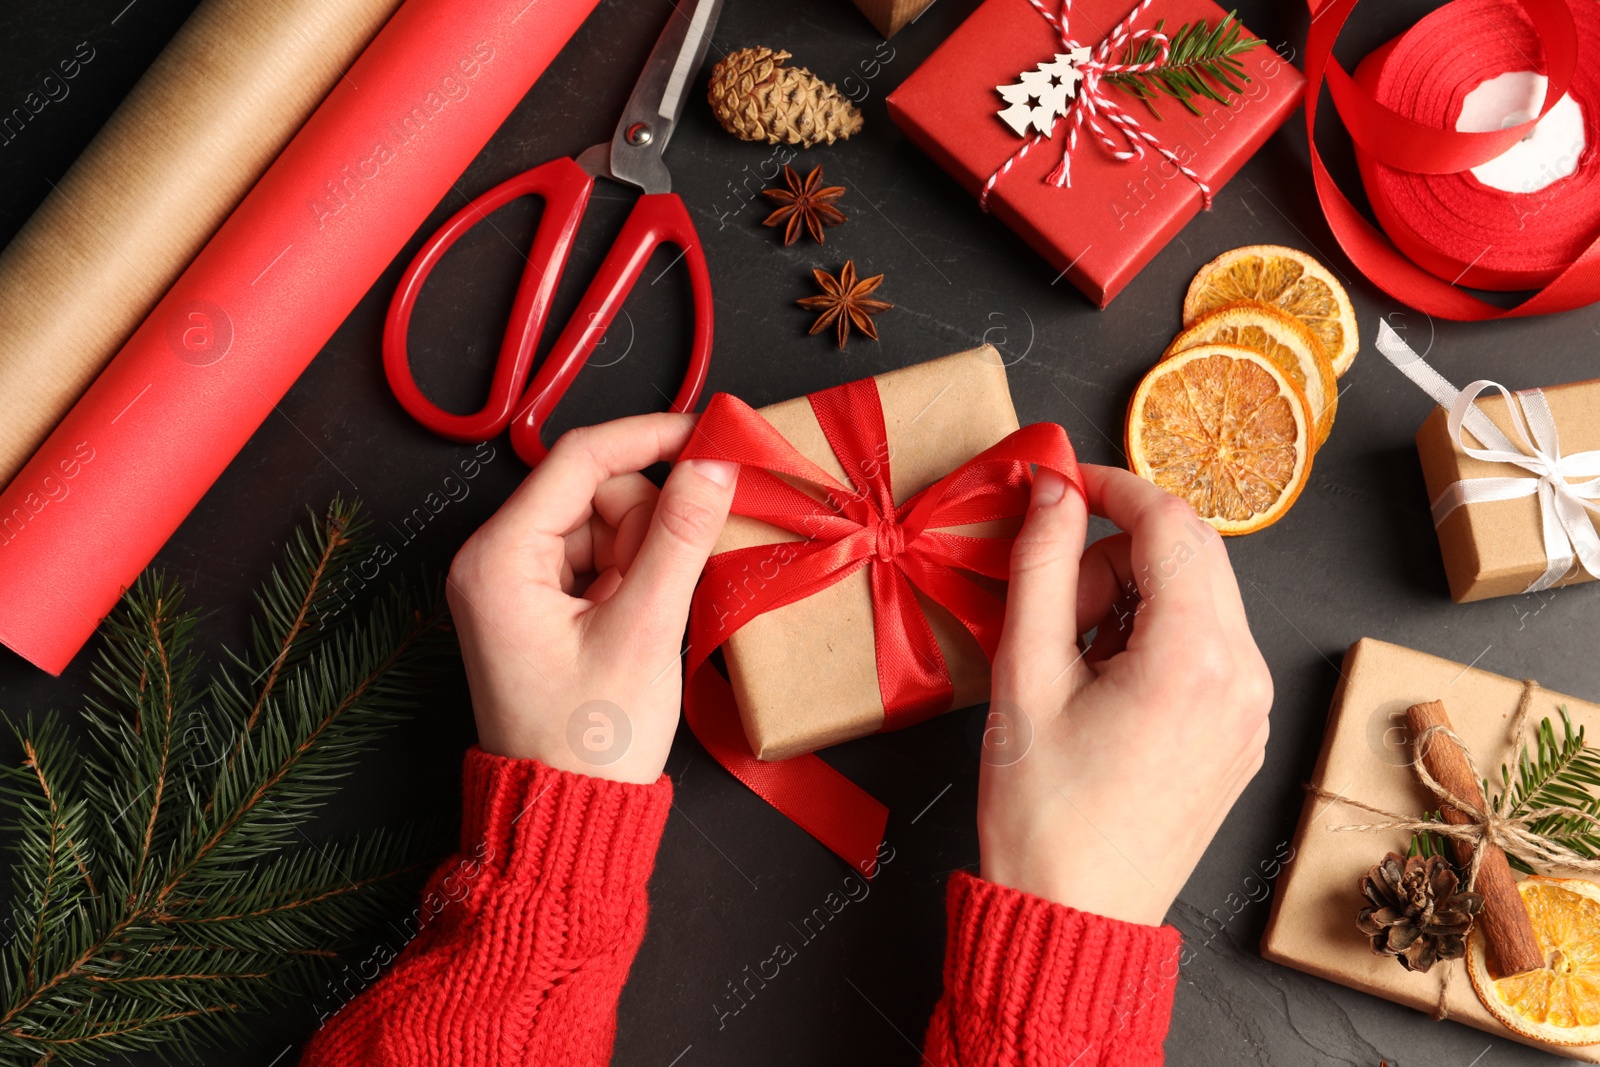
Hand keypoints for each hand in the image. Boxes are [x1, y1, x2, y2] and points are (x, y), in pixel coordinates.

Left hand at [446, 415, 736, 784]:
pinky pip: (600, 558)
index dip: (651, 437)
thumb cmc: (590, 740)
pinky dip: (633, 578)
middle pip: (595, 490)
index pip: (580, 457)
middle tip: (658, 592)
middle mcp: (494, 559)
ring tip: (642, 622)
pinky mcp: (539, 604)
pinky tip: (637, 623)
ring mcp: (515, 582)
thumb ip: (680, 538)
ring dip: (643, 557)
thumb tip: (713, 464)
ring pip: (604, 522)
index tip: (713, 435)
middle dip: (645, 526)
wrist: (568, 815)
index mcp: (498, 558)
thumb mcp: (644, 630)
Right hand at [978, 464, 1272, 925]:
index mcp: (1195, 657)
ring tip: (1072, 662)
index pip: (1170, 521)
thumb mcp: (1025, 674)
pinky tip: (1102, 684)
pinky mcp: (1241, 730)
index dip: (1109, 487)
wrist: (1074, 913)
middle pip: (1189, 552)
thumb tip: (1050, 490)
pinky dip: (1152, 637)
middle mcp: (1244, 676)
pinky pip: (1204, 644)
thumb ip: (1038, 564)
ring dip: (1131, 598)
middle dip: (1114, 555)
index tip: (1059, 486)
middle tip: (1052, 606)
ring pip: (1196, 596)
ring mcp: (1251, 707)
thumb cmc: (1044, 814)